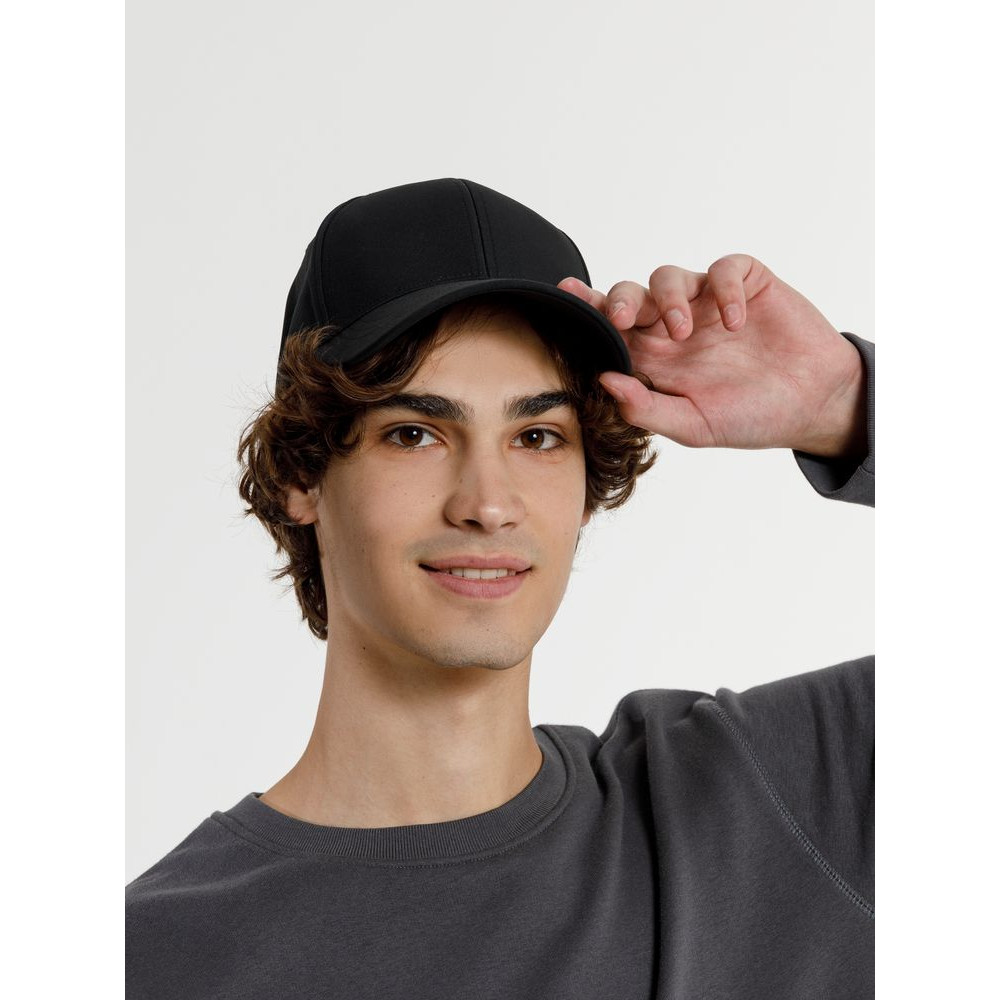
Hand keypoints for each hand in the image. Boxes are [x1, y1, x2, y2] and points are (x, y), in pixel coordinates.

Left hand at [558, 255, 866, 456]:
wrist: (812, 406)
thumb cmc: (750, 417)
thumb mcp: (693, 426)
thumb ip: (647, 408)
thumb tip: (604, 381)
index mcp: (657, 358)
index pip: (613, 330)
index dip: (589, 311)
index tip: (566, 296)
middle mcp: (676, 326)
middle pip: (633, 295)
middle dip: (619, 300)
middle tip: (621, 319)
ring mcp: (709, 303)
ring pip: (669, 276)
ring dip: (668, 297)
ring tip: (684, 331)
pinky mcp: (746, 284)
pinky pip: (725, 269)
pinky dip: (724, 289)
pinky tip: (735, 320)